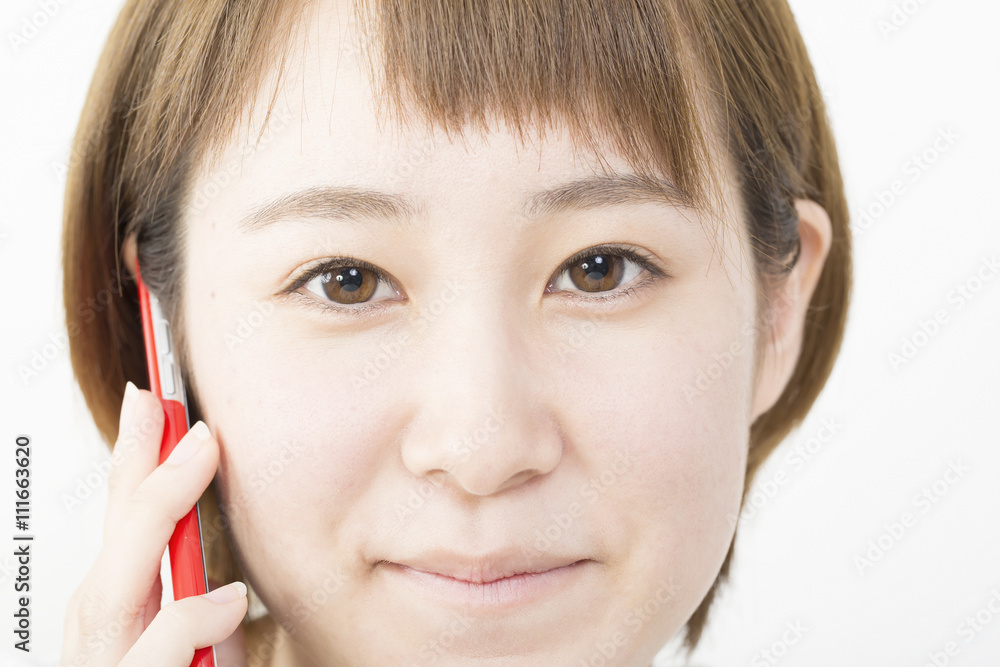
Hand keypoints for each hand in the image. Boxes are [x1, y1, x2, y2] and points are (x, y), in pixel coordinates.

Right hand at [62, 381, 248, 665]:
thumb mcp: (201, 649)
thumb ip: (201, 606)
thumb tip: (228, 553)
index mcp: (124, 620)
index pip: (124, 527)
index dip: (133, 459)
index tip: (151, 391)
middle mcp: (103, 644)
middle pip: (112, 548)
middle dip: (138, 469)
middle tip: (168, 404)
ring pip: (111, 599)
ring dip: (153, 524)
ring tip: (197, 458)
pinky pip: (151, 662)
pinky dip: (183, 627)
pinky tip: (224, 600)